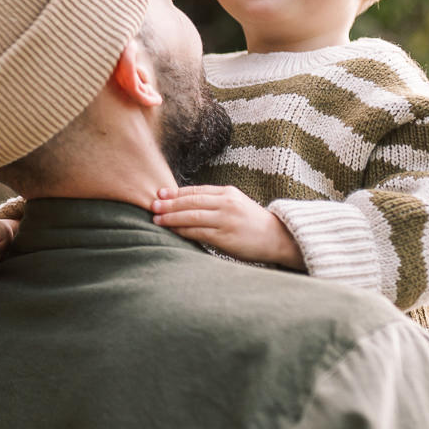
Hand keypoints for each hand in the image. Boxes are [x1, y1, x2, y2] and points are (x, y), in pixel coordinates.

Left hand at [150, 185, 304, 268]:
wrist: (277, 238)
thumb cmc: (252, 223)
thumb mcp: (236, 204)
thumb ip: (215, 202)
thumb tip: (186, 204)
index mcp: (228, 193)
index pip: (196, 190)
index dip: (176, 193)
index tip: (160, 194)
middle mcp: (226, 203)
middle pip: (191, 201)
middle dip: (169, 204)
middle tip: (152, 205)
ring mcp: (226, 220)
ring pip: (192, 216)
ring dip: (172, 218)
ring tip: (157, 219)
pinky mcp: (226, 237)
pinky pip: (199, 233)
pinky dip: (183, 231)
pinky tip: (172, 231)